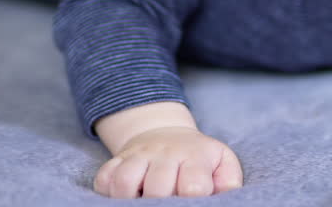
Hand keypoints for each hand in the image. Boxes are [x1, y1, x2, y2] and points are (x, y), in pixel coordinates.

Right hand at [94, 125, 242, 197]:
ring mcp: (139, 155)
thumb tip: (227, 196)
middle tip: (167, 204)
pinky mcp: (117, 160)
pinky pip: (103, 179)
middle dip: (161, 203)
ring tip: (142, 204)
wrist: (165, 132)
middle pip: (157, 188)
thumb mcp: (221, 162)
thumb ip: (228, 181)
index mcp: (194, 156)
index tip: (191, 202)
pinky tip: (123, 198)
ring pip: (125, 182)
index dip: (191, 199)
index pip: (193, 186)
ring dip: (130, 200)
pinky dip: (108, 192)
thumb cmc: (197, 157)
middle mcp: (165, 153)